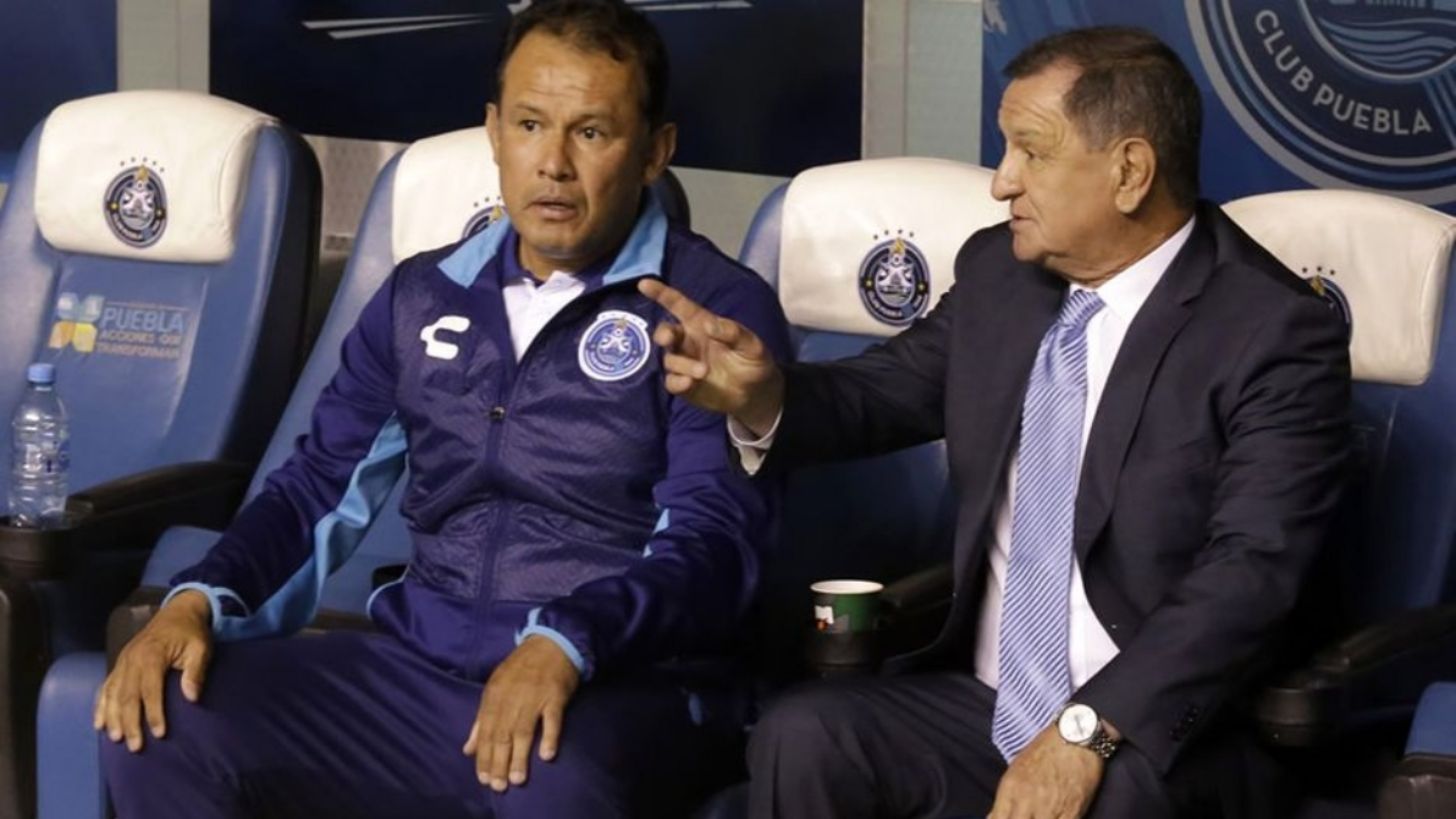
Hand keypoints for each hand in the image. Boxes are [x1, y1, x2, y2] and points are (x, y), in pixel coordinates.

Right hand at [93, 589, 212, 751]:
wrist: (178, 612)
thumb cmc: (191, 633)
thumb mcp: (201, 648)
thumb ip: (197, 672)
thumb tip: (192, 698)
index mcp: (152, 656)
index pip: (150, 690)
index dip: (154, 713)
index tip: (159, 734)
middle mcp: (131, 660)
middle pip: (127, 697)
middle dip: (130, 723)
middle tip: (135, 746)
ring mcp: (122, 662)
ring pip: (113, 695)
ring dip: (113, 718)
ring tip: (115, 739)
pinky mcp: (119, 665)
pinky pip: (105, 687)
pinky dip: (100, 706)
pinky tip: (98, 723)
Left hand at [463, 636, 580, 791]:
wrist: (550, 641)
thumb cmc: (521, 668)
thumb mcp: (495, 688)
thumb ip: (481, 720)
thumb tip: (468, 749)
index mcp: (494, 697)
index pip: (486, 733)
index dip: (484, 757)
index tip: (484, 779)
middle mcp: (511, 698)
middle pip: (503, 735)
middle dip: (499, 763)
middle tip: (499, 786)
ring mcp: (534, 697)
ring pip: (524, 731)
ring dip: (520, 756)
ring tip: (517, 779)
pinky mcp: (555, 695)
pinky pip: (552, 719)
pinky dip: (549, 737)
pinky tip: (546, 755)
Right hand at [637, 279, 783, 435]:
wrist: (758, 393)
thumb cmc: (753, 360)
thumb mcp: (751, 344)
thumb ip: (732, 332)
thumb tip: (708, 324)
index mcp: (701, 324)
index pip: (679, 305)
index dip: (661, 293)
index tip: (644, 284)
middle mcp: (689, 342)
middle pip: (666, 333)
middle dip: (663, 334)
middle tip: (668, 339)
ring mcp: (685, 364)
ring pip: (670, 360)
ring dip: (683, 364)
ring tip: (704, 372)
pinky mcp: (685, 385)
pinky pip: (671, 381)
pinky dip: (677, 382)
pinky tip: (690, 383)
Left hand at [988, 724, 1104, 818]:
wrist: (1075, 736)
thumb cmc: (1045, 750)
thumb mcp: (1016, 770)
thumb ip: (1004, 799)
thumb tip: (993, 817)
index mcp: (1010, 789)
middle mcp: (1026, 801)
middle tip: (1025, 817)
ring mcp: (1049, 809)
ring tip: (1039, 816)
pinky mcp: (1073, 813)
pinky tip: (1054, 818)